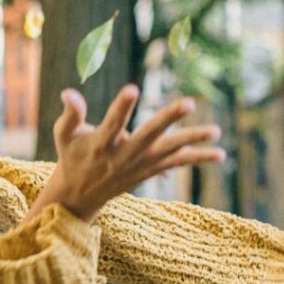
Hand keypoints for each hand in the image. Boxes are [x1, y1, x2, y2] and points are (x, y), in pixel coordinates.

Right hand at [49, 84, 224, 220]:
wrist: (80, 194)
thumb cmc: (72, 156)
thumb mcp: (63, 135)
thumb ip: (70, 114)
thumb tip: (68, 92)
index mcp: (101, 144)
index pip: (112, 124)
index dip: (122, 107)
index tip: (132, 89)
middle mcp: (123, 156)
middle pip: (149, 135)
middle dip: (168, 119)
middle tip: (188, 102)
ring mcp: (139, 165)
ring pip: (169, 151)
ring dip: (193, 141)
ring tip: (215, 131)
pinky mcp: (150, 171)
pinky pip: (177, 164)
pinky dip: (197, 158)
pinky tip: (220, 154)